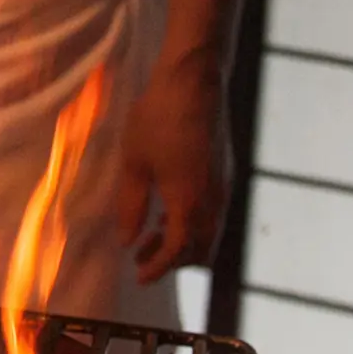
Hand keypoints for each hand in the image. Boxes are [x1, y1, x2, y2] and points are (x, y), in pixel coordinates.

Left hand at [116, 52, 231, 283]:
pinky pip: (214, 212)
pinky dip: (193, 222)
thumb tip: (127, 240)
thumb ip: (131, 206)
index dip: (158, 268)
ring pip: (211, 232)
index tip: (139, 275)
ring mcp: (225, 185)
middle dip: (173, 260)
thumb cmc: (158, 116)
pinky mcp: (226, 170)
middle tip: (143, 258)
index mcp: (190, 201)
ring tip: (151, 234)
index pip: (179, 251)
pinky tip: (168, 208)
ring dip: (184, 241)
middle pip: (202, 249)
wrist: (195, 78)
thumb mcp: (133, 163)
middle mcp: (215, 199)